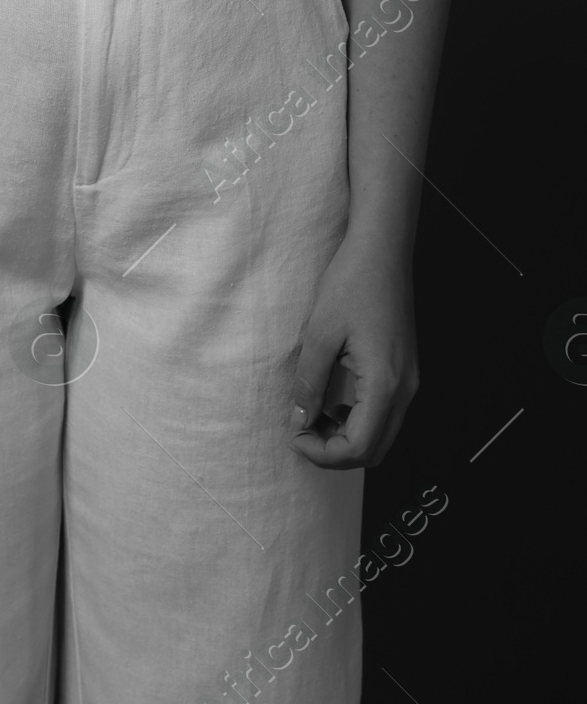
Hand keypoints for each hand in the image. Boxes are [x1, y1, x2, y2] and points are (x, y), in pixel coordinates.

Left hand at [288, 235, 417, 470]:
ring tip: (313, 417)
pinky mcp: (406, 372)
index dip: (323, 453)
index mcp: (385, 385)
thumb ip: (310, 381)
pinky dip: (359, 421)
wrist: (383, 250)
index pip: (358, 447)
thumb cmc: (352, 283)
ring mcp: (409, 382)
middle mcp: (405, 391)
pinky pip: (386, 414)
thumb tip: (300, 418)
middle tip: (301, 431)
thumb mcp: (320, 333)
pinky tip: (333, 403)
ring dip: (347, 438)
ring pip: (382, 436)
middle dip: (335, 452)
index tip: (294, 435)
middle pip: (374, 450)